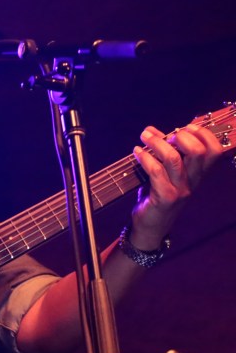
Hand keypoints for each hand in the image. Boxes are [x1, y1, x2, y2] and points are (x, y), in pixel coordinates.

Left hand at [129, 122, 223, 248]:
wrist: (152, 226)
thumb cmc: (158, 195)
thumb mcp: (164, 172)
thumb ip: (162, 151)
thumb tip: (152, 131)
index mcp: (198, 174)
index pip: (214, 151)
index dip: (204, 135)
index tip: (186, 127)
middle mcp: (193, 181)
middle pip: (198, 152)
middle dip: (181, 136)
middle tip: (165, 135)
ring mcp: (181, 190)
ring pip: (174, 159)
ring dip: (157, 143)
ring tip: (144, 137)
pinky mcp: (165, 198)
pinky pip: (156, 172)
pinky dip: (145, 158)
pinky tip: (137, 152)